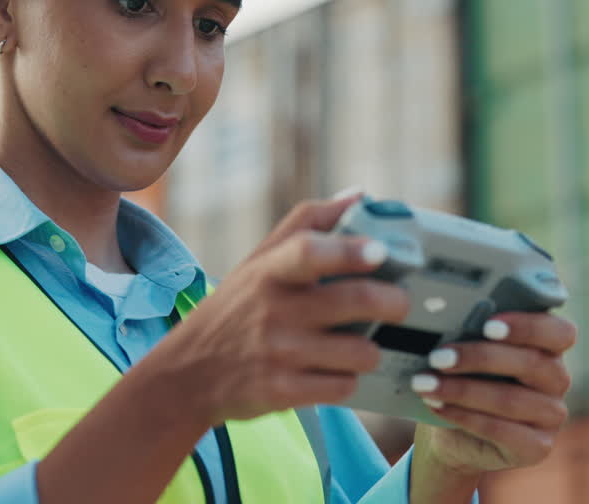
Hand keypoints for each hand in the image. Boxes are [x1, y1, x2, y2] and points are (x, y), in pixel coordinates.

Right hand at [155, 194, 410, 423]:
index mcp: (270, 270)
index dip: (351, 249)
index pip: (310, 251)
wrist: (188, 373)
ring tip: (360, 344)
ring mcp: (279, 354)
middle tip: (401, 304)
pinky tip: (335, 371)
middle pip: (356, 301)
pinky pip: (343, 387)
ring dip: (371, 350)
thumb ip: (309, 222)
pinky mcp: (282, 393)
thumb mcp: (259, 259)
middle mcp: (274, 310)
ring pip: (360, 351)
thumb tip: (362, 195)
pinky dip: (348, 380)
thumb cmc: (238, 306)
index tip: (382, 250)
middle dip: (395, 302)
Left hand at [412, 312, 576, 473]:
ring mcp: (551, 416)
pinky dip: (463, 416)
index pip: (559, 332)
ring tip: (424, 383)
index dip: (528, 326)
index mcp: (548, 346)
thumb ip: (470, 332)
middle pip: (532, 364)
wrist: (456, 433)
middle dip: (480, 357)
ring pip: (511, 400)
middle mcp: (557, 379)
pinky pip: (501, 430)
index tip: (488, 324)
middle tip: (438, 356)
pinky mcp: (537, 447)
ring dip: (462, 390)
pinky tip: (437, 405)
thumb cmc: (465, 378)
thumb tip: (438, 314)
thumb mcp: (468, 352)